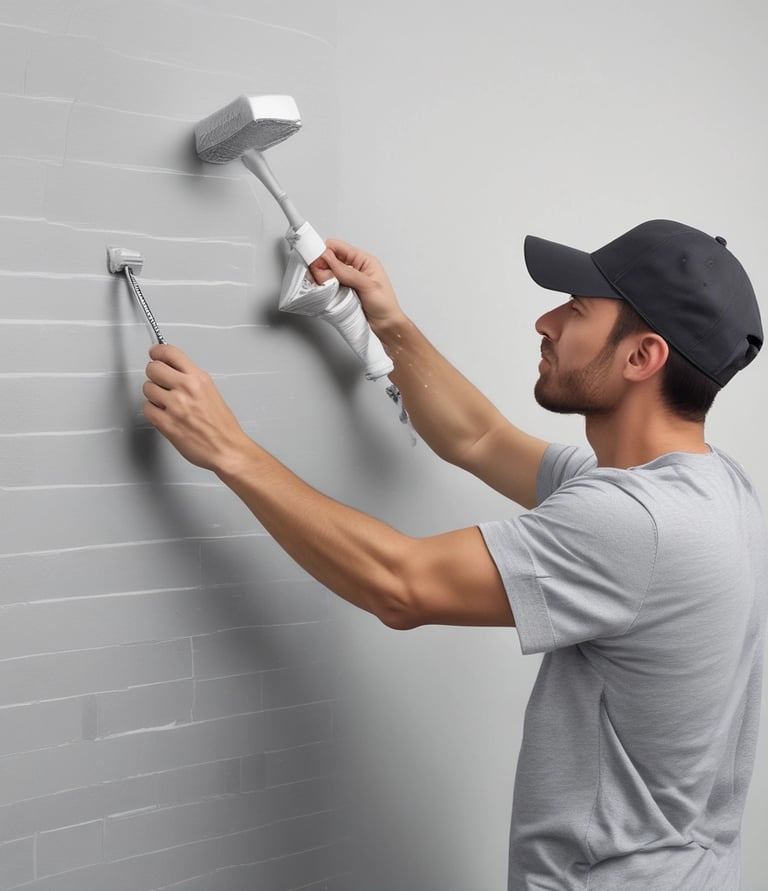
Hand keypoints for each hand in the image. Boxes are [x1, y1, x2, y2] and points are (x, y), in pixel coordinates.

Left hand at [143, 344, 251, 473]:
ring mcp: (175, 406)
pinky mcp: (166, 423)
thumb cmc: (222, 426)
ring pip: (147, 388)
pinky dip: (154, 412)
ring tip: (166, 403)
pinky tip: (165, 415)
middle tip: (160, 381)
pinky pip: (147, 409)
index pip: (170, 353)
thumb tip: (172, 369)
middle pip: (152, 368)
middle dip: (154, 374)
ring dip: (154, 395)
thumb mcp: (211, 392)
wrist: (227, 449)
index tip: (155, 353)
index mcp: (199, 379)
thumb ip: (190, 379)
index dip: (157, 352)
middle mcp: (186, 389)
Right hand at [309, 239, 403, 329]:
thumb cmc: (386, 306)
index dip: (324, 252)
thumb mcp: (367, 286)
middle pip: (329, 260)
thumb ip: (346, 272)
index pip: (338, 248)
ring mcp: (347, 281)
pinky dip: (324, 289)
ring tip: (327, 288)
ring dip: (323, 279)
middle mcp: (354, 269)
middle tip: (322, 279)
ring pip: (327, 274)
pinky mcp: (342, 292)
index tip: (316, 262)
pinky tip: (326, 294)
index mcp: (364, 261)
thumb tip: (328, 258)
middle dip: (322, 267)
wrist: (387, 327)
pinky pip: (328, 286)